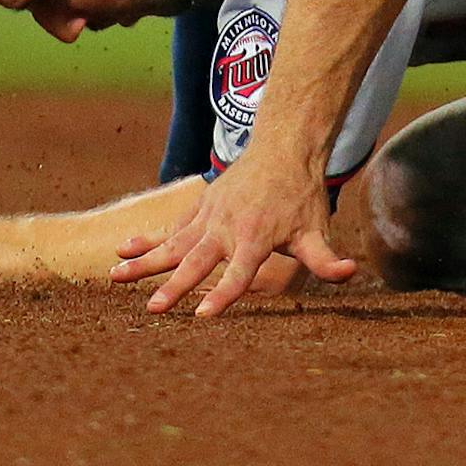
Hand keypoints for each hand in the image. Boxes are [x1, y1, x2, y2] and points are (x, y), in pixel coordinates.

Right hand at [110, 142, 353, 315]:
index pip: (239, 273)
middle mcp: (227, 227)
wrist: (282, 148)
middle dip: (173, 285)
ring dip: (144, 261)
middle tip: (153, 308)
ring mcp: (209, 216)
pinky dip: (147, 238)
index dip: (224, 295)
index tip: (202, 316)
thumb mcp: (316, 228)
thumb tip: (351, 273)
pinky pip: (170, 227)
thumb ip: (326, 258)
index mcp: (255, 237)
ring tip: (115, 277)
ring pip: (172, 243)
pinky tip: (123, 250)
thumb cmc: (300, 196)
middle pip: (196, 261)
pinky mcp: (199, 207)